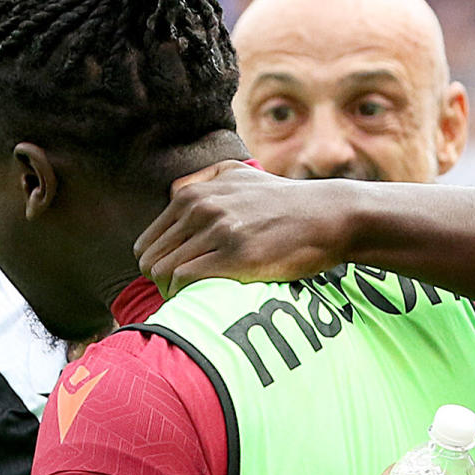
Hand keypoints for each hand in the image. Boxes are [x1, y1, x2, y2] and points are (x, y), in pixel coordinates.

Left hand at [136, 159, 361, 292]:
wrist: (326, 216)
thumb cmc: (283, 202)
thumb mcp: (239, 175)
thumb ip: (204, 181)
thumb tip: (175, 193)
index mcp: (193, 193)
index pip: (147, 242)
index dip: (158, 266)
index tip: (176, 281)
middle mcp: (201, 208)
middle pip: (150, 259)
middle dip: (161, 283)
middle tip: (183, 296)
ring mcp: (218, 230)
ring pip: (163, 272)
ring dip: (173, 293)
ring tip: (193, 300)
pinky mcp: (236, 255)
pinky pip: (185, 280)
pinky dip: (186, 295)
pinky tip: (202, 300)